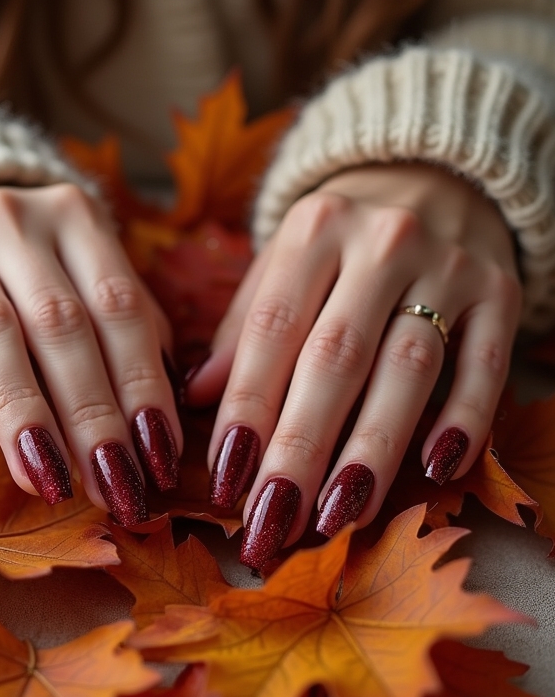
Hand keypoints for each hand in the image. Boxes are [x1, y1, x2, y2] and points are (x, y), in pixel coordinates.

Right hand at [0, 184, 181, 524]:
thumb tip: (164, 430)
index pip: (120, 308)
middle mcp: (16, 222)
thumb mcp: (94, 276)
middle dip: (91, 415)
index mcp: (78, 219)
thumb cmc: (43, 265)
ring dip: (23, 414)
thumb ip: (133, 335)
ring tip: (48, 481)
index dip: (143, 387)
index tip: (161, 461)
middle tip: (113, 488)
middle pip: (60, 324)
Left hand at [185, 163, 521, 565]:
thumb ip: (244, 326)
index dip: (247, 408)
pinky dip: (463, 419)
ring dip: (372, 449)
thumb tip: (197, 398)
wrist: (437, 175)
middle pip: (336, 357)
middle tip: (272, 521)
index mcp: (314, 229)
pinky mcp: (500, 293)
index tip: (225, 480)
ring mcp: (449, 265)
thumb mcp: (284, 262)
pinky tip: (435, 471)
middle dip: (301, 447)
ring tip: (336, 515)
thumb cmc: (341, 241)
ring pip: (408, 368)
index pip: (273, 329)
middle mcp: (383, 241)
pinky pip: (484, 365)